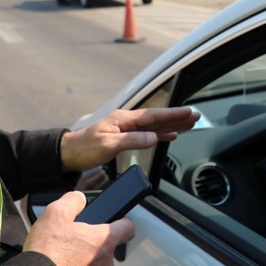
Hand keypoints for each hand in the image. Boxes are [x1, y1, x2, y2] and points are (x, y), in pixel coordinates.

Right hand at [23, 191, 134, 265]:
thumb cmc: (48, 251)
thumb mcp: (55, 214)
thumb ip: (72, 201)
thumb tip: (80, 199)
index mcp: (104, 240)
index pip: (127, 228)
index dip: (122, 223)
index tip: (115, 223)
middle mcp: (106, 263)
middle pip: (106, 249)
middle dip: (92, 245)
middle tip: (71, 243)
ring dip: (84, 264)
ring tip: (62, 261)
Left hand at [60, 107, 198, 171]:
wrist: (70, 153)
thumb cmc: (85, 147)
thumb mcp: (108, 144)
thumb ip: (132, 140)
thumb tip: (153, 138)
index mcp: (124, 119)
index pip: (153, 116)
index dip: (172, 115)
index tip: (188, 113)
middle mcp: (127, 121)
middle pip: (157, 119)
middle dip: (177, 117)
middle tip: (195, 116)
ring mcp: (127, 128)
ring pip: (155, 126)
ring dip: (172, 125)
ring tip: (189, 123)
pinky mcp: (125, 137)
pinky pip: (148, 134)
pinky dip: (161, 134)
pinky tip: (170, 135)